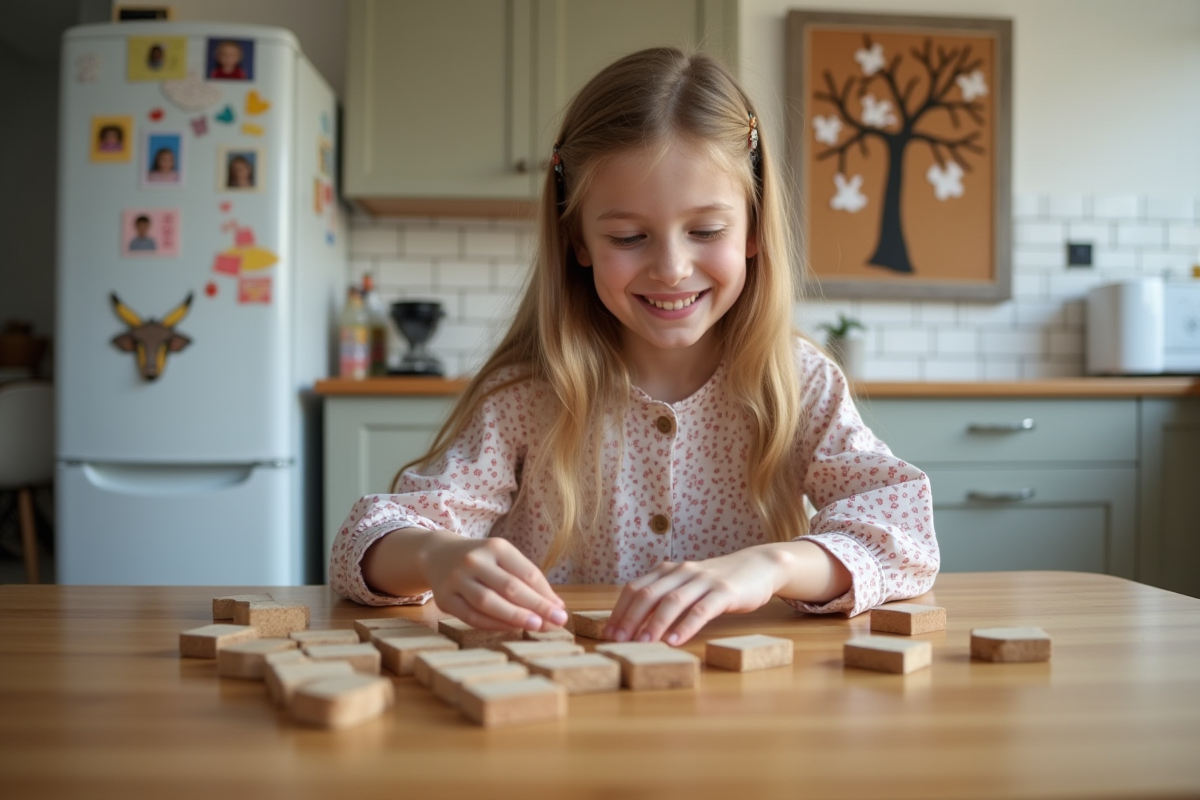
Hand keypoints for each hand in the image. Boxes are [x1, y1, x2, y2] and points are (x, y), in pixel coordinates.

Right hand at [419, 534, 567, 632]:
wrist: (438, 555)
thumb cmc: (483, 561)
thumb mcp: (504, 560)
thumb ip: (529, 581)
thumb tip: (557, 607)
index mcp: (496, 547)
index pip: (527, 573)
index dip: (546, 594)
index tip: (561, 611)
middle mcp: (475, 560)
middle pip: (510, 587)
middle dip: (536, 607)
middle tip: (557, 622)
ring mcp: (457, 579)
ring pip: (488, 602)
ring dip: (515, 617)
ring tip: (537, 627)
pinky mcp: (444, 598)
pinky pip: (471, 616)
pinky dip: (493, 624)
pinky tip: (511, 629)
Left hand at [603, 547, 786, 645]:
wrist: (758, 566)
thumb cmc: (717, 583)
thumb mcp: (687, 587)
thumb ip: (664, 600)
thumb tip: (636, 627)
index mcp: (668, 571)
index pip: (635, 589)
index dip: (619, 611)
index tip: (608, 634)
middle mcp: (681, 572)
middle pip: (648, 595)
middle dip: (630, 619)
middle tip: (619, 642)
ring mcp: (703, 581)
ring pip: (672, 601)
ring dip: (655, 624)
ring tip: (644, 644)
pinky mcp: (724, 592)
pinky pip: (701, 610)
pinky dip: (686, 626)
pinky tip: (676, 642)